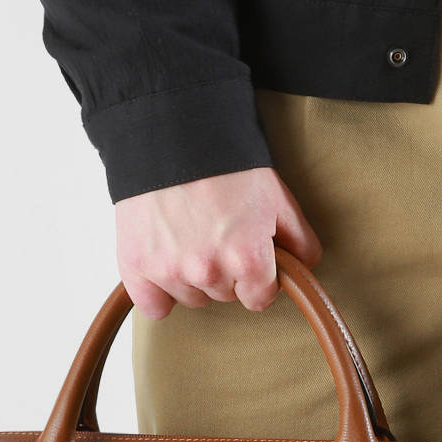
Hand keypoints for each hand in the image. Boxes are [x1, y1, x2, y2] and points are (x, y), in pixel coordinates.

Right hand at [114, 166, 322, 319]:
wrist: (171, 134)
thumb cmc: (226, 164)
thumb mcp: (277, 197)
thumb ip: (299, 240)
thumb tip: (304, 267)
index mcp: (248, 260)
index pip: (259, 299)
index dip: (258, 276)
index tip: (249, 255)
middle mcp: (209, 272)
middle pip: (224, 296)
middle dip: (225, 271)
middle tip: (216, 231)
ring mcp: (169, 272)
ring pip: (191, 298)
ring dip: (193, 277)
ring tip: (188, 234)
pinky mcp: (136, 268)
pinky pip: (154, 307)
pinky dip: (158, 291)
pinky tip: (164, 261)